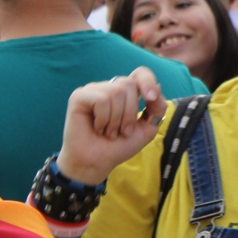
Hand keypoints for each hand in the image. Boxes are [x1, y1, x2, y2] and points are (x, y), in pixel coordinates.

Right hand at [56, 67, 166, 184]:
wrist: (97, 163)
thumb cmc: (119, 146)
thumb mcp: (147, 128)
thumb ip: (157, 108)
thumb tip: (158, 86)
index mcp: (125, 92)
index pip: (140, 73)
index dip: (148, 81)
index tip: (151, 99)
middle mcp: (109, 87)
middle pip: (129, 85)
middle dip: (130, 113)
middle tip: (121, 131)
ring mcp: (93, 90)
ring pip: (116, 92)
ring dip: (116, 120)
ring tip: (109, 132)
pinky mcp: (79, 97)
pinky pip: (101, 99)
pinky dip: (103, 119)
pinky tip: (97, 128)